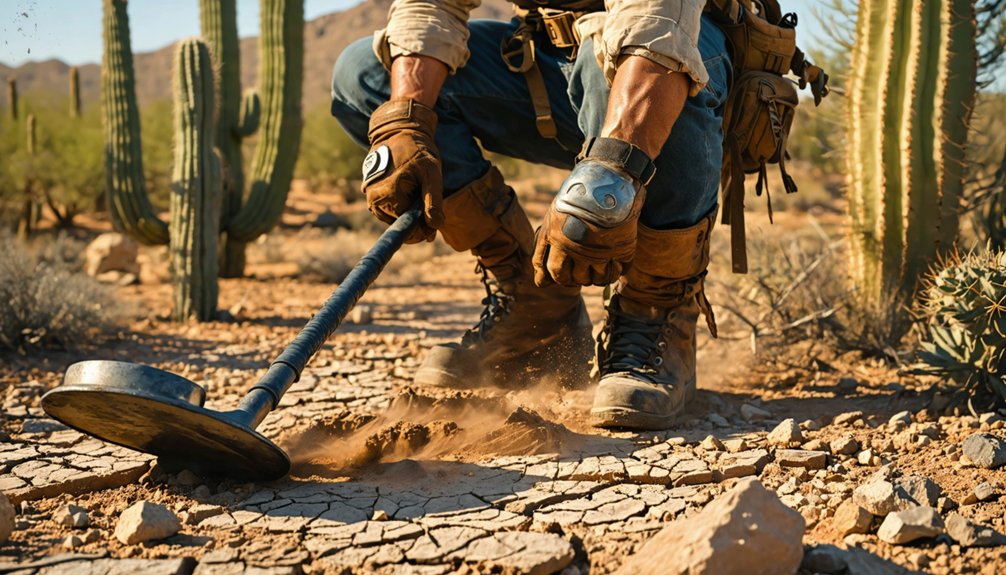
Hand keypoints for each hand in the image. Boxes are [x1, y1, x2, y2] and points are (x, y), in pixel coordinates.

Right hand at [362, 98, 442, 242]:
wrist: (399, 129)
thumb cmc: (417, 149)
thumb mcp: (431, 173)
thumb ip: (433, 201)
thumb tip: (434, 226)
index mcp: (389, 195)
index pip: (407, 228)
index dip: (423, 230)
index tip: (434, 225)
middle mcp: (374, 199)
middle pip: (399, 224)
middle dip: (416, 219)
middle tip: (428, 203)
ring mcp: (369, 196)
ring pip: (393, 217)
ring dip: (407, 212)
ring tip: (417, 192)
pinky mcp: (370, 192)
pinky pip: (388, 208)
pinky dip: (400, 205)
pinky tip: (409, 192)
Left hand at [533, 152, 647, 286]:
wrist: (608, 179)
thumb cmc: (576, 200)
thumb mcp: (552, 221)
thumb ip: (543, 252)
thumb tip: (541, 283)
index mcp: (558, 241)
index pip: (555, 274)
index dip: (559, 277)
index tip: (565, 272)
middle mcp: (579, 249)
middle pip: (576, 280)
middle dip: (576, 279)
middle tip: (581, 269)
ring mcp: (603, 250)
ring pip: (597, 279)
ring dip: (596, 277)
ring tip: (597, 265)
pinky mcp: (623, 247)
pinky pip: (618, 272)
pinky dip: (615, 271)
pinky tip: (613, 262)